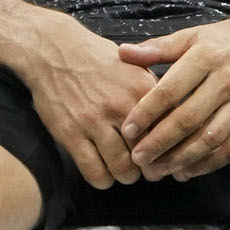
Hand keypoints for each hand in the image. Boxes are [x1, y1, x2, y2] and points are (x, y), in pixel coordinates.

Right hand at [14, 15, 153, 189]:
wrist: (53, 50)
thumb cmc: (96, 59)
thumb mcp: (134, 66)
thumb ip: (154, 91)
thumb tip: (176, 116)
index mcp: (142, 89)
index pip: (168, 130)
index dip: (170, 147)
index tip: (168, 155)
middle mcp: (121, 106)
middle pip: (147, 154)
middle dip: (150, 168)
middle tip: (148, 170)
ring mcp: (94, 122)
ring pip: (122, 168)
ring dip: (127, 176)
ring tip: (126, 174)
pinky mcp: (71, 134)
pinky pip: (94, 171)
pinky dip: (102, 180)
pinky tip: (103, 175)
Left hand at [116, 11, 229, 181]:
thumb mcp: (194, 35)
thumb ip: (159, 47)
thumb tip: (123, 53)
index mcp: (206, 57)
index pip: (171, 90)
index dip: (147, 113)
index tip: (128, 130)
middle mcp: (226, 81)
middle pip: (189, 119)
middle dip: (160, 143)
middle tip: (138, 159)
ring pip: (211, 138)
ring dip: (183, 159)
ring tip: (160, 170)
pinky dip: (210, 163)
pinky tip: (189, 171)